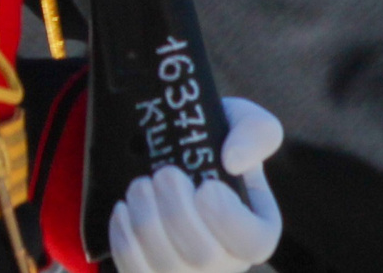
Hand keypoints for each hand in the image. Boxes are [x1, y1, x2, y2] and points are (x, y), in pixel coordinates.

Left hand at [106, 97, 282, 272]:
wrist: (180, 158)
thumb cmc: (218, 144)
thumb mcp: (246, 124)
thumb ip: (255, 133)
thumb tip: (234, 160)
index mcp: (258, 232)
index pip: (252, 243)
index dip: (226, 217)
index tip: (206, 186)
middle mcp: (226, 263)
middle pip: (202, 255)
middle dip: (177, 210)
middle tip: (164, 174)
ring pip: (164, 263)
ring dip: (146, 218)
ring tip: (142, 186)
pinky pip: (135, 269)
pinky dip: (124, 238)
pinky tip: (125, 209)